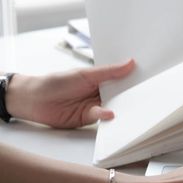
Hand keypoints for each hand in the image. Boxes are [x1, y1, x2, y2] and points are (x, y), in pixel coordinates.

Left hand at [6, 60, 134, 128]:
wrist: (34, 100)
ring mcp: (96, 106)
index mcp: (101, 79)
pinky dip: (106, 116)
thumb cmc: (55, 82)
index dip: (134, 78)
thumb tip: (130, 63)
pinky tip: (110, 113)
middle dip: (131, 94)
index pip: (122, 78)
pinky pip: (102, 118)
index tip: (148, 77)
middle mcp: (100, 92)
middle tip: (146, 93)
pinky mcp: (90, 119)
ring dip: (121, 107)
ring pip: (114, 107)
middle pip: (121, 94)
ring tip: (132, 106)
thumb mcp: (84, 74)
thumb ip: (108, 72)